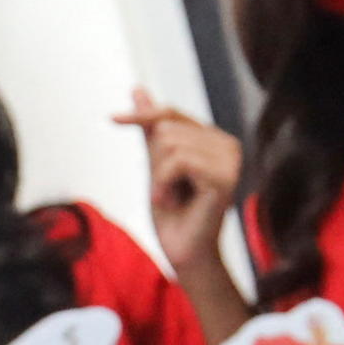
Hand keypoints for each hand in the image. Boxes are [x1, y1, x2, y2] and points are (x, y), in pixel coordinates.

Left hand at [116, 88, 243, 277]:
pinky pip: (179, 161)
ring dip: (159, 176)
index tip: (112, 119)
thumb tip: (138, 90)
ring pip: (170, 143)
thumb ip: (151, 128)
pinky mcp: (225, 177)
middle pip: (167, 129)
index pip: (171, 114)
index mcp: (214, 139)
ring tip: (171, 197)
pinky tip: (172, 201)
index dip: (142, 116)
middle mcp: (227, 144)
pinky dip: (164, 183)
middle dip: (155, 162)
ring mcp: (230, 160)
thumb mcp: (155, 163)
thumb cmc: (172, 214)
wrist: (183, 253)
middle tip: (167, 190)